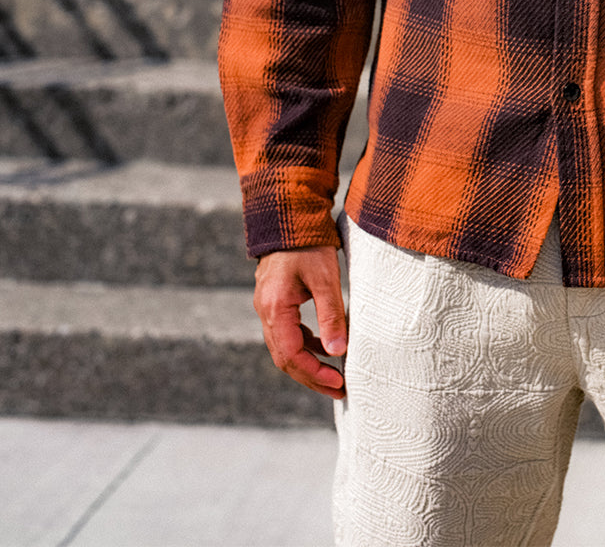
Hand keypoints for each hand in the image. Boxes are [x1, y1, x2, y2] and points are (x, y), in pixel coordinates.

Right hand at [253, 245, 347, 398]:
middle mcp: (265, 312)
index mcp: (275, 309)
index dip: (315, 374)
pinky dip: (305, 344)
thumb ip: (331, 315)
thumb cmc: (309, 244)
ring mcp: (268, 306)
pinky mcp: (275, 300)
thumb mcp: (325, 278)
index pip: (292, 356)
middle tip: (339, 389)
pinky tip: (324, 346)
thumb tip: (339, 353)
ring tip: (335, 375)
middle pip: (285, 358)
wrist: (288, 215)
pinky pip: (287, 332)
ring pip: (285, 347)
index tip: (339, 384)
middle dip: (311, 376)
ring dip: (308, 363)